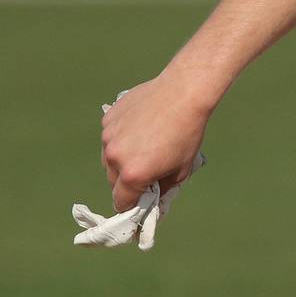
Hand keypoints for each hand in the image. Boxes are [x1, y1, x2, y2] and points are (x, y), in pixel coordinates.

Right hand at [100, 76, 211, 211]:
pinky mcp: (108, 119)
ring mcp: (108, 137)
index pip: (121, 202)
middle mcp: (114, 157)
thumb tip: (152, 198)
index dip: (132, 203)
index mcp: (133, 174)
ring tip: (147, 142)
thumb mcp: (182, 169)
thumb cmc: (187, 132)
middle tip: (148, 166)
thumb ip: (163, 188)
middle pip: (113, 180)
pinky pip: (110, 136)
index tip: (141, 197)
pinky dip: (121, 136)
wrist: (183, 93)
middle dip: (128, 179)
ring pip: (109, 157)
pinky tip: (141, 125)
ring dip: (122, 157)